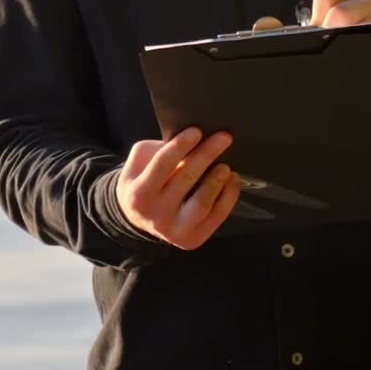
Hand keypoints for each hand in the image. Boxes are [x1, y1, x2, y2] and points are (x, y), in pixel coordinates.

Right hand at [114, 127, 240, 249]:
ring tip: (226, 164)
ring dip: (217, 180)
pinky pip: (216, 216)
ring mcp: (174, 231)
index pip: (162, 164)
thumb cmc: (143, 179)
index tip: (197, 131)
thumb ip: (160, 149)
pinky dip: (228, 196)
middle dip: (206, 155)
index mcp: (138, 194)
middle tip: (224, 137)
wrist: (138, 217)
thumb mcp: (140, 161)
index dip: (181, 145)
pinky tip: (232, 179)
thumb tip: (194, 138)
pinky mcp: (192, 239)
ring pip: (202, 203)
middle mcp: (155, 215)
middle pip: (186, 179)